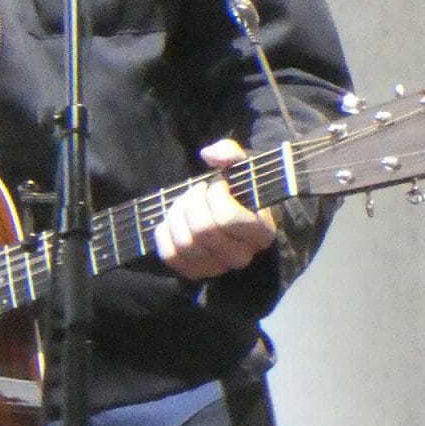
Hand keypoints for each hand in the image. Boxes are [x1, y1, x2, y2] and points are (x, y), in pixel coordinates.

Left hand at [153, 139, 276, 279]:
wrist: (230, 218)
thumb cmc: (238, 192)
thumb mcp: (241, 167)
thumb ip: (231, 153)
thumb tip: (209, 154)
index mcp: (260, 232)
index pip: (228, 218)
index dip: (215, 195)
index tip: (218, 183)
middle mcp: (241, 256)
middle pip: (203, 230)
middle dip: (193, 201)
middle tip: (197, 190)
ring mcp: (217, 268)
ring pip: (185, 243)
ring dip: (178, 214)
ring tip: (184, 203)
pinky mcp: (195, 272)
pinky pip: (170, 255)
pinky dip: (164, 233)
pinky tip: (172, 220)